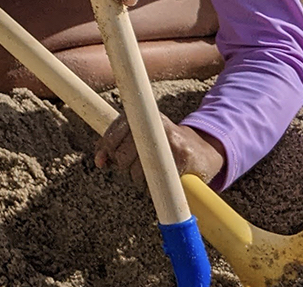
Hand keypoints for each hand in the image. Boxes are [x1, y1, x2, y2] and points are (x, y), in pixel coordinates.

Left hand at [95, 112, 226, 187]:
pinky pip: (156, 180)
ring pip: (138, 170)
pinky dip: (152, 187)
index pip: (112, 134)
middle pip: (123, 155)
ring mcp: (169, 139)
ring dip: (137, 180)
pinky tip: (158, 182)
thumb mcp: (141, 136)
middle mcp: (156, 123)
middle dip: (123, 168)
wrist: (204, 150)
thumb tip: (99, 161)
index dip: (107, 150)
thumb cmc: (165, 144)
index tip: (109, 160)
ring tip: (147, 176)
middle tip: (134, 169)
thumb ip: (115, 144)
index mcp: (144, 115)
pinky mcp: (182, 156)